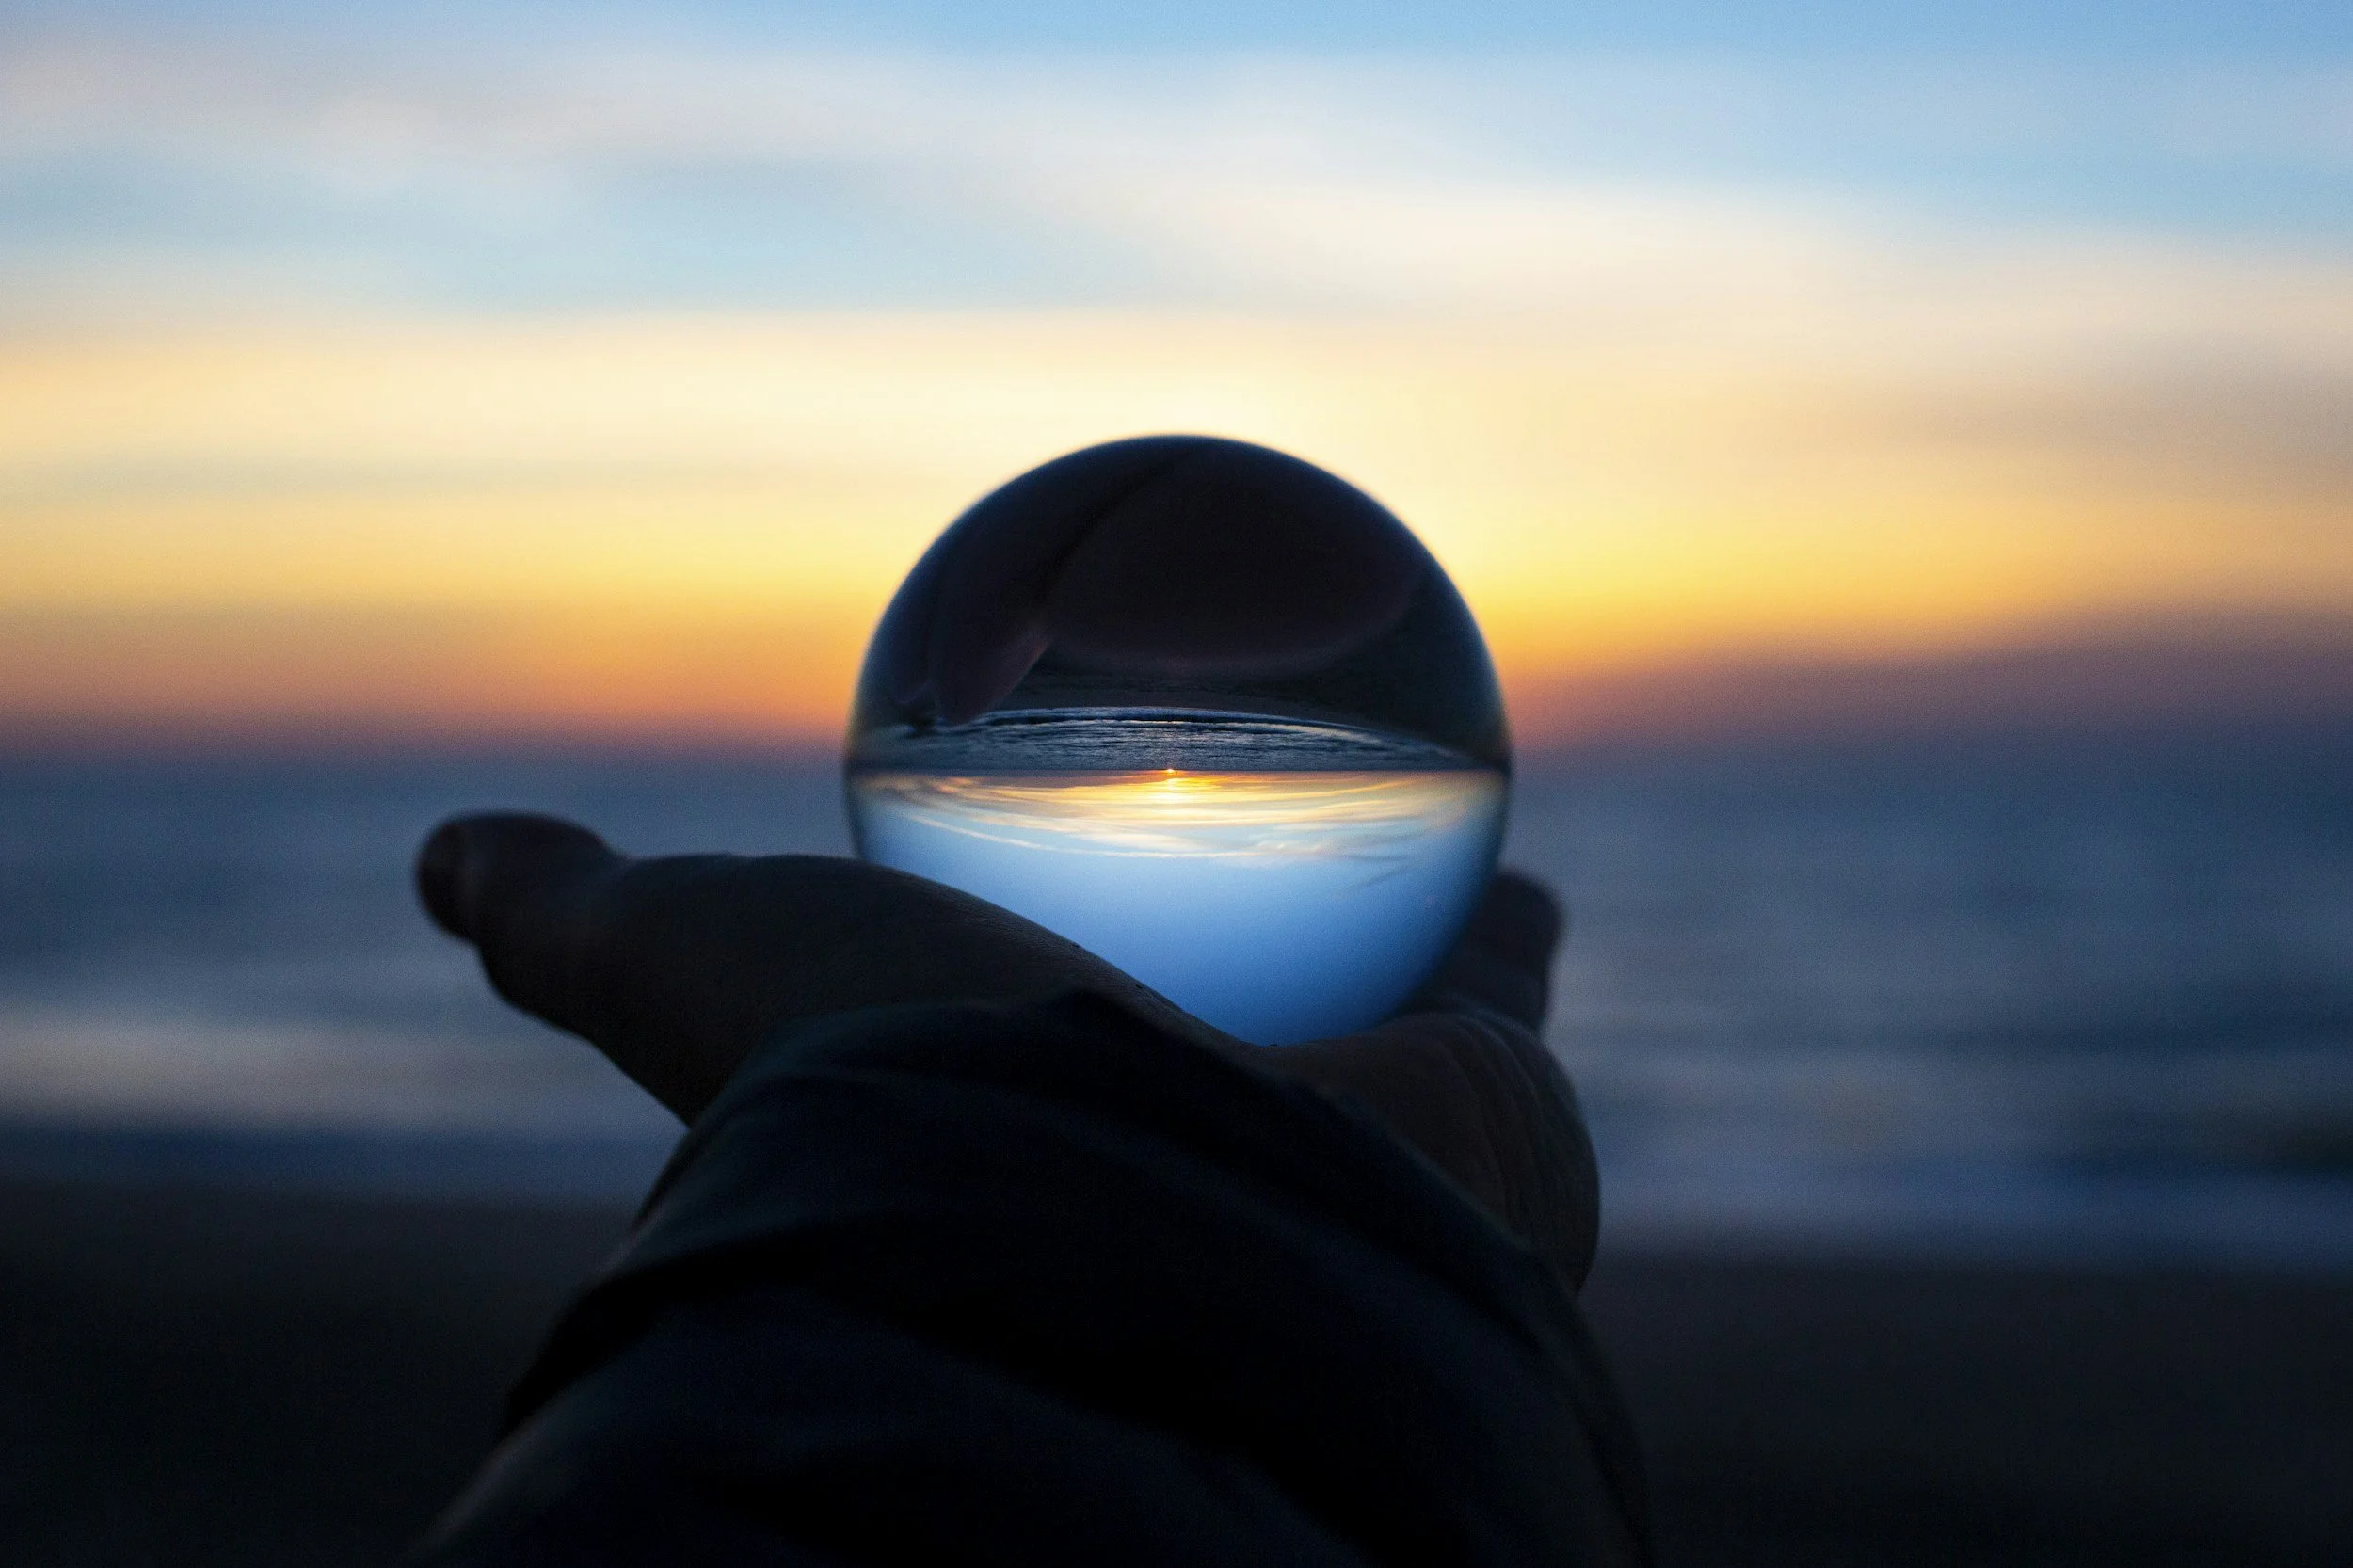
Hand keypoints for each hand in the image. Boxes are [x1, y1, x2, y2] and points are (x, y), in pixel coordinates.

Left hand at [417, 814, 1598, 1285]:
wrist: (1105, 1215)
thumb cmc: (880, 1087)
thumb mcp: (685, 965)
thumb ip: (573, 920)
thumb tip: (441, 862)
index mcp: (1025, 1119)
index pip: (1032, 1009)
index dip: (1030, 937)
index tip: (1034, 866)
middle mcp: (1188, 1149)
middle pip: (1212, 1022)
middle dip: (1235, 953)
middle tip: (1241, 832)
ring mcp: (1345, 1152)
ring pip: (1380, 1015)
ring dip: (1394, 933)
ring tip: (1413, 816)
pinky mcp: (1487, 1127)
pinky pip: (1497, 970)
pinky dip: (1501, 895)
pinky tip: (1493, 779)